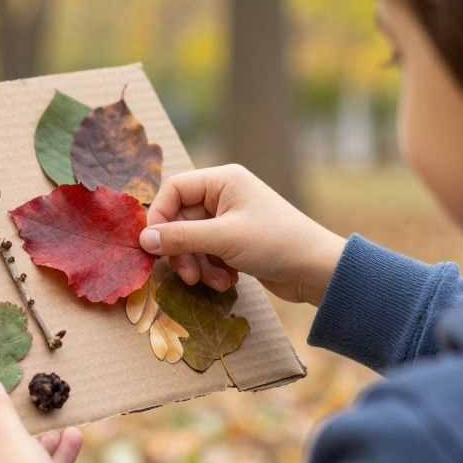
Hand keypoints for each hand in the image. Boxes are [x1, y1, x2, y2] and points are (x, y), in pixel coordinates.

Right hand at [140, 164, 346, 306]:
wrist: (318, 271)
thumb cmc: (275, 243)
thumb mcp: (223, 239)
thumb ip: (180, 238)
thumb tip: (143, 240)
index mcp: (222, 180)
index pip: (174, 189)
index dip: (159, 216)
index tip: (153, 245)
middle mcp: (224, 195)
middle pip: (181, 219)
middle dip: (183, 250)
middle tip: (188, 274)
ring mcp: (230, 219)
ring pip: (193, 240)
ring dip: (198, 264)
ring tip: (213, 281)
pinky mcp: (236, 242)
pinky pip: (208, 253)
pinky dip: (211, 269)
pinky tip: (227, 281)